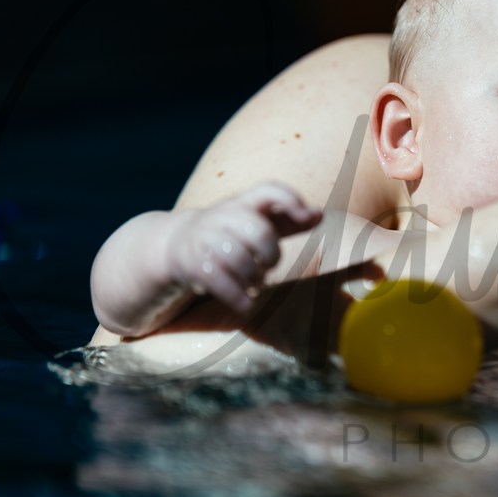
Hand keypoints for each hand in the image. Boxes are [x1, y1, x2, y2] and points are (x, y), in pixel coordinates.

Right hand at [164, 182, 321, 312]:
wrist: (178, 242)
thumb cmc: (233, 232)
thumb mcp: (259, 220)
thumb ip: (289, 220)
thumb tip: (319, 214)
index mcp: (245, 202)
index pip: (269, 190)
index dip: (290, 200)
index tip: (306, 216)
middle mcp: (225, 215)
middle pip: (259, 231)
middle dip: (272, 254)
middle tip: (269, 264)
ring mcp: (206, 237)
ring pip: (238, 258)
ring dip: (254, 277)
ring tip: (255, 283)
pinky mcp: (193, 262)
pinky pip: (218, 280)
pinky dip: (236, 296)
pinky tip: (247, 306)